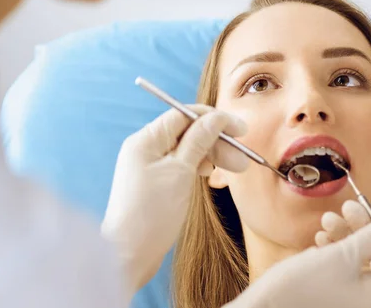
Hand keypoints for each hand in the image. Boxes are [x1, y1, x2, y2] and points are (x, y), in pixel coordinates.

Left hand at [101, 105, 248, 292]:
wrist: (129, 255)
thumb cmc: (152, 213)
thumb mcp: (182, 171)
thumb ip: (199, 141)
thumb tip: (215, 118)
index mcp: (146, 140)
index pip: (184, 115)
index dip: (214, 119)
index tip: (241, 129)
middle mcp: (145, 149)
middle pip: (187, 133)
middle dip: (216, 141)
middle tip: (241, 159)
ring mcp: (148, 166)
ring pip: (186, 150)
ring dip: (210, 155)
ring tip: (234, 170)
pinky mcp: (154, 183)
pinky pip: (180, 165)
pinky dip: (198, 166)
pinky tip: (210, 173)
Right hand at [224, 203, 370, 307]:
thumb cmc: (301, 286)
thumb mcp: (342, 255)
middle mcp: (367, 299)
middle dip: (366, 227)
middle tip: (349, 205)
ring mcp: (348, 297)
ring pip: (359, 258)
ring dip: (346, 233)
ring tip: (327, 218)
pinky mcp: (330, 293)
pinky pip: (341, 267)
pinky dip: (334, 248)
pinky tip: (319, 238)